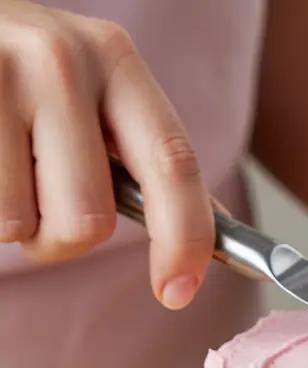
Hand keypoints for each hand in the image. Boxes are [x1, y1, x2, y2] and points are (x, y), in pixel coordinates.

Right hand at [0, 1, 212, 307]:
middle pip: (91, 220)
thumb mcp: (101, 97)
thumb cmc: (33, 78)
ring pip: (26, 224)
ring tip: (6, 165)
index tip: (178, 292)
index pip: (174, 166)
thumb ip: (150, 160)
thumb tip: (212, 236)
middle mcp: (62, 60)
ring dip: (18, 220)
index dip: (185, 240)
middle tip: (44, 198)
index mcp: (118, 61)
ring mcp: (0, 74)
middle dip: (67, 237)